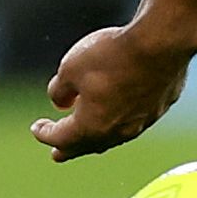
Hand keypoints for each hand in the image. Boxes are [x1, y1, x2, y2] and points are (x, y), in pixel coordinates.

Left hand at [31, 24, 191, 162]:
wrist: (160, 43)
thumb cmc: (111, 56)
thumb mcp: (70, 68)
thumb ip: (60, 90)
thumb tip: (59, 101)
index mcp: (91, 126)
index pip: (61, 137)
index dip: (45, 133)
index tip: (36, 129)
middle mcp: (118, 131)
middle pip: (88, 145)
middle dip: (70, 148)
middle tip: (57, 154)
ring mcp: (143, 121)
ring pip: (114, 136)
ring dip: (97, 136)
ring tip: (88, 135)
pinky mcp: (161, 106)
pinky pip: (135, 119)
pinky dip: (121, 119)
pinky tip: (121, 110)